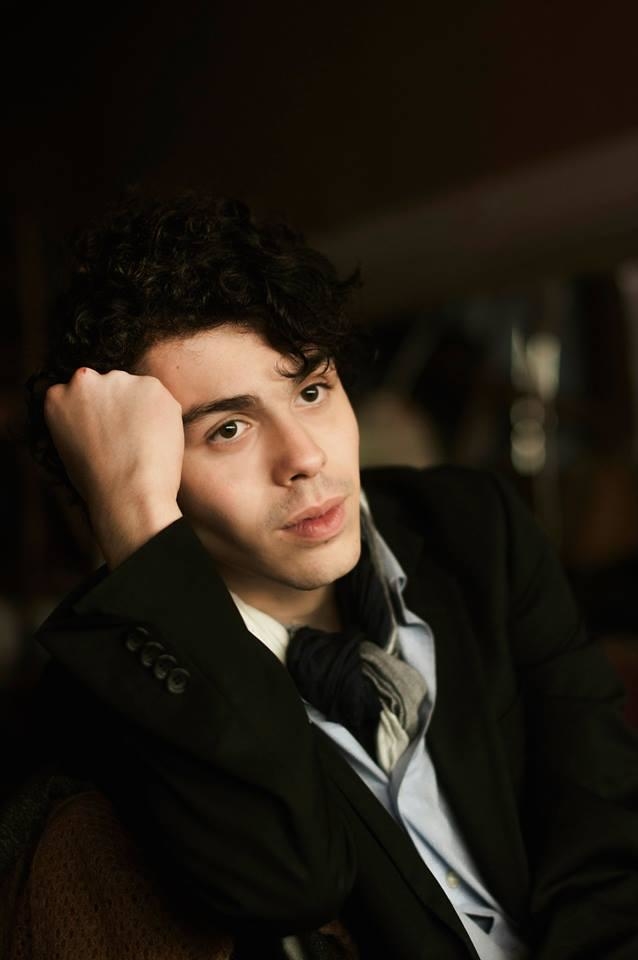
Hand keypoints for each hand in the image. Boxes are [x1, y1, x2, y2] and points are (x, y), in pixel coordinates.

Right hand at [45, 367, 183, 566]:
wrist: (129, 493)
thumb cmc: (98, 483)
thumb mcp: (68, 450)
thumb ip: (77, 421)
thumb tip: (95, 417)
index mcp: (57, 397)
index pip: (78, 392)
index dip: (95, 412)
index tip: (104, 429)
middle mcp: (84, 380)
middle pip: (107, 385)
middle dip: (117, 405)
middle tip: (126, 437)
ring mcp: (119, 380)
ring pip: (135, 389)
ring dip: (140, 408)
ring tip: (142, 442)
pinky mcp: (151, 385)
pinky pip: (159, 398)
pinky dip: (162, 415)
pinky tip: (157, 439)